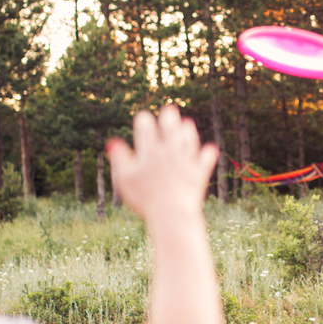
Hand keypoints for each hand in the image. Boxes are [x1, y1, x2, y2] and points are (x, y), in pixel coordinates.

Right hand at [107, 105, 218, 220]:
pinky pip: (206, 160)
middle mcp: (170, 150)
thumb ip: (119, 159)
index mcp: (150, 150)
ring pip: (189, 139)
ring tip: (186, 124)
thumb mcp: (124, 179)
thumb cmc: (144, 198)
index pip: (146, 126)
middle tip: (169, 110)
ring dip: (188, 131)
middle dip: (169, 116)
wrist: (171, 213)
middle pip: (171, 126)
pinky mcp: (199, 173)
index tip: (143, 120)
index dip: (144, 120)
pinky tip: (210, 150)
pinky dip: (207, 154)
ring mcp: (186, 160)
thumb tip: (113, 142)